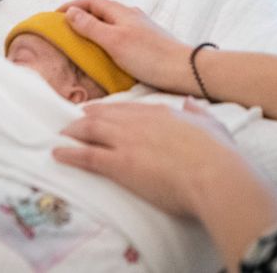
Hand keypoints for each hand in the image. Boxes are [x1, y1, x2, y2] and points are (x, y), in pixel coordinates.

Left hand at [54, 100, 248, 216]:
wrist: (214, 173)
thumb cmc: (218, 154)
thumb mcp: (212, 124)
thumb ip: (198, 113)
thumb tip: (192, 104)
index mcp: (162, 112)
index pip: (130, 108)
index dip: (112, 110)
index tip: (101, 111)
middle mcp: (140, 122)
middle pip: (105, 115)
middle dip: (86, 117)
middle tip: (73, 120)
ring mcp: (128, 141)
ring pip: (91, 131)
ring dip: (74, 133)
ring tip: (62, 136)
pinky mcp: (120, 164)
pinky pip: (87, 157)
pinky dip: (70, 154)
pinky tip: (58, 154)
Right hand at [59, 0, 193, 91]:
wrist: (183, 70)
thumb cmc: (148, 56)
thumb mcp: (113, 41)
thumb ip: (91, 26)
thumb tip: (70, 12)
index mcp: (121, 12)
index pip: (91, 1)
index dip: (72, 5)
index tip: (54, 15)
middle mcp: (131, 15)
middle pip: (100, 9)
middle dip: (81, 14)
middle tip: (64, 28)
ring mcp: (140, 28)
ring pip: (110, 21)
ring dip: (93, 26)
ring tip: (80, 40)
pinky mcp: (146, 41)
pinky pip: (119, 33)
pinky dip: (105, 37)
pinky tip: (105, 51)